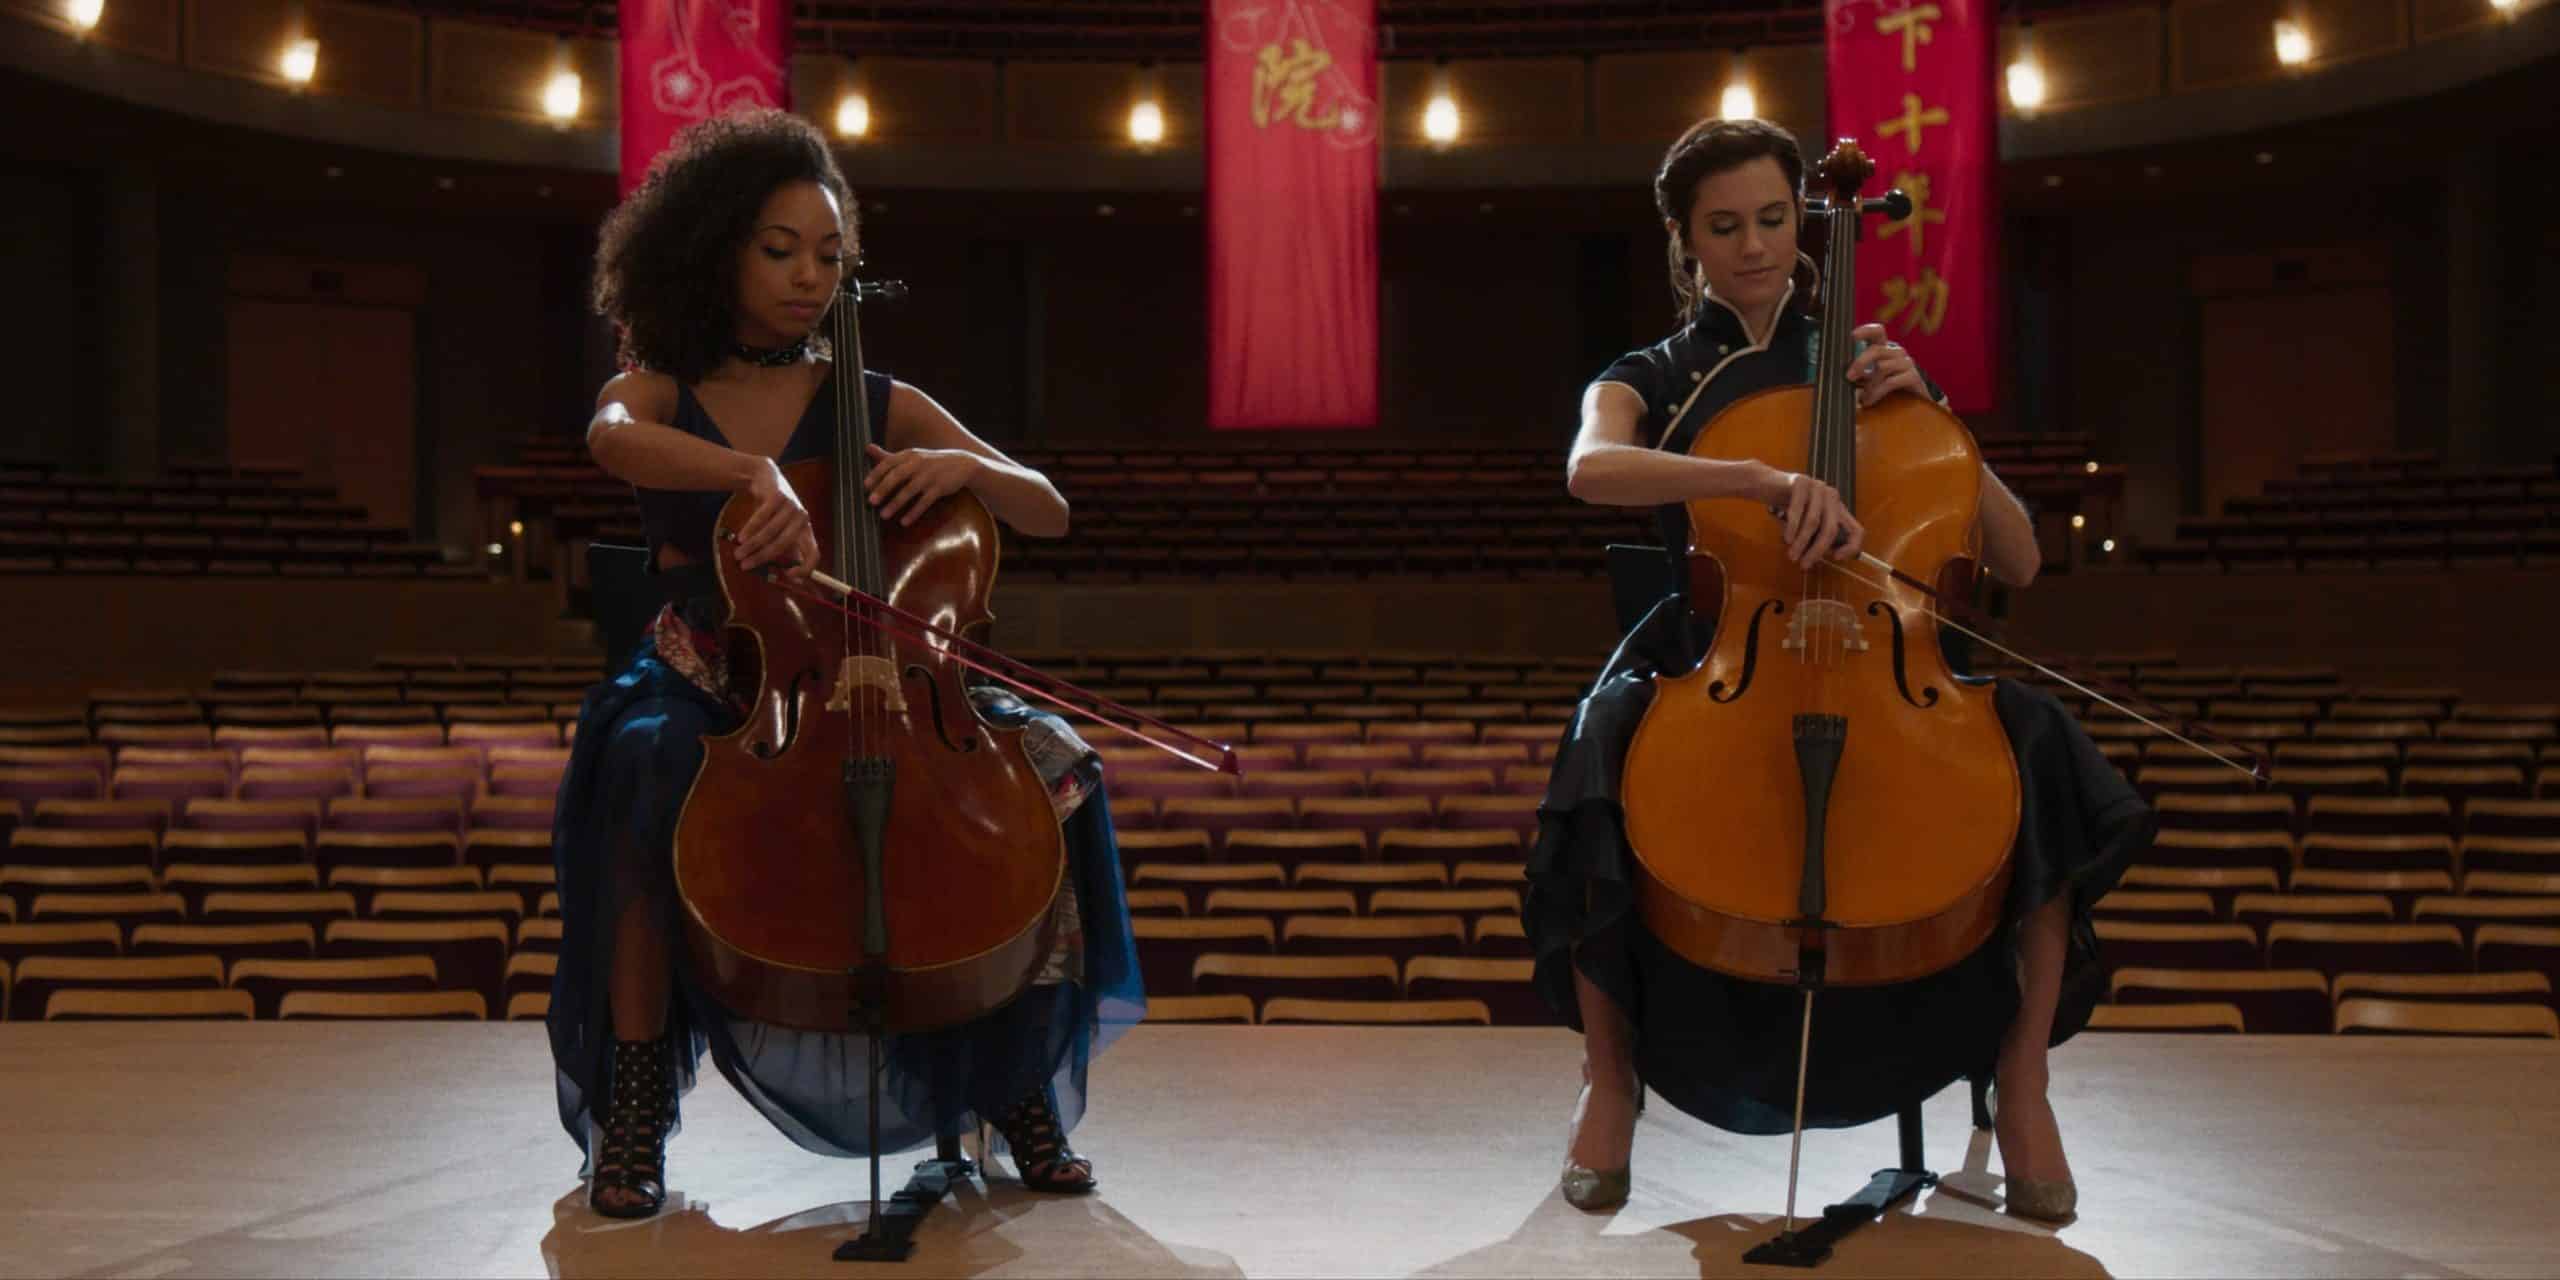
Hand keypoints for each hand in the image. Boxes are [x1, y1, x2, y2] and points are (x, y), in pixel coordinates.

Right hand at [734, 458, 817, 580]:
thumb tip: (785, 579)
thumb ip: (782, 551)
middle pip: (784, 544)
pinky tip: (740, 538)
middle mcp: (802, 519)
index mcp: (806, 531)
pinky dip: (750, 529)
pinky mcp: (779, 496)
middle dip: (762, 557)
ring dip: (752, 546)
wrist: (765, 478)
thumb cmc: (772, 511)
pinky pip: (761, 517)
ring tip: (738, 554)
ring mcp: (792, 506)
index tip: (788, 576)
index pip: (814, 553)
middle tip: (745, 566)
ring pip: (770, 532)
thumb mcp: (780, 530)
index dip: (805, 567)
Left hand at [864, 444, 981, 526]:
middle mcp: (918, 463)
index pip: (889, 462)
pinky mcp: (940, 488)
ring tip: (883, 515)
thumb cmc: (930, 462)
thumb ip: (888, 456)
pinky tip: (904, 522)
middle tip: (871, 501)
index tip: (865, 486)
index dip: (876, 474)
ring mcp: (930, 476)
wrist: (962, 464)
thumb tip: (867, 447)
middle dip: (883, 489)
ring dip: (895, 504)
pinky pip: (925, 502)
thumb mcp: (911, 456)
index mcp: (909, 454)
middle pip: (898, 476)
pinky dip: (914, 512)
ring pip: (910, 490)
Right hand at [1764, 468, 1865, 568]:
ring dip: (1801, 542)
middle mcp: (1831, 496)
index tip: (1835, 558)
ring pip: (1813, 521)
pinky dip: (1792, 528)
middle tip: (1804, 564)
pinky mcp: (1800, 482)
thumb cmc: (1786, 507)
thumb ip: (1816, 538)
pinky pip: (1797, 510)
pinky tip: (1786, 538)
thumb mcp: (1805, 525)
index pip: (1856, 530)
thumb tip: (1821, 558)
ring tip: (1792, 555)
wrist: (1764, 484)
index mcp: (1838, 508)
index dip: (1851, 547)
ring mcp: (1817, 487)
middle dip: (1817, 550)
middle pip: (1831, 528)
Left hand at [1847, 323, 1929, 407]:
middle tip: (1849, 377)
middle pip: (1876, 350)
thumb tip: (1840, 372)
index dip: (1866, 331)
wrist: (1910, 406)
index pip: (1877, 332)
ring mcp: (1906, 363)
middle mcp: (1896, 352)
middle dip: (1860, 363)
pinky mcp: (1914, 377)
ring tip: (1863, 398)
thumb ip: (1856, 373)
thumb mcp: (1867, 379)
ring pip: (1882, 367)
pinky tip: (1869, 401)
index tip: (1852, 336)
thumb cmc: (1884, 390)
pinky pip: (1890, 381)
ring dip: (1869, 384)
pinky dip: (1876, 392)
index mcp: (1884, 349)